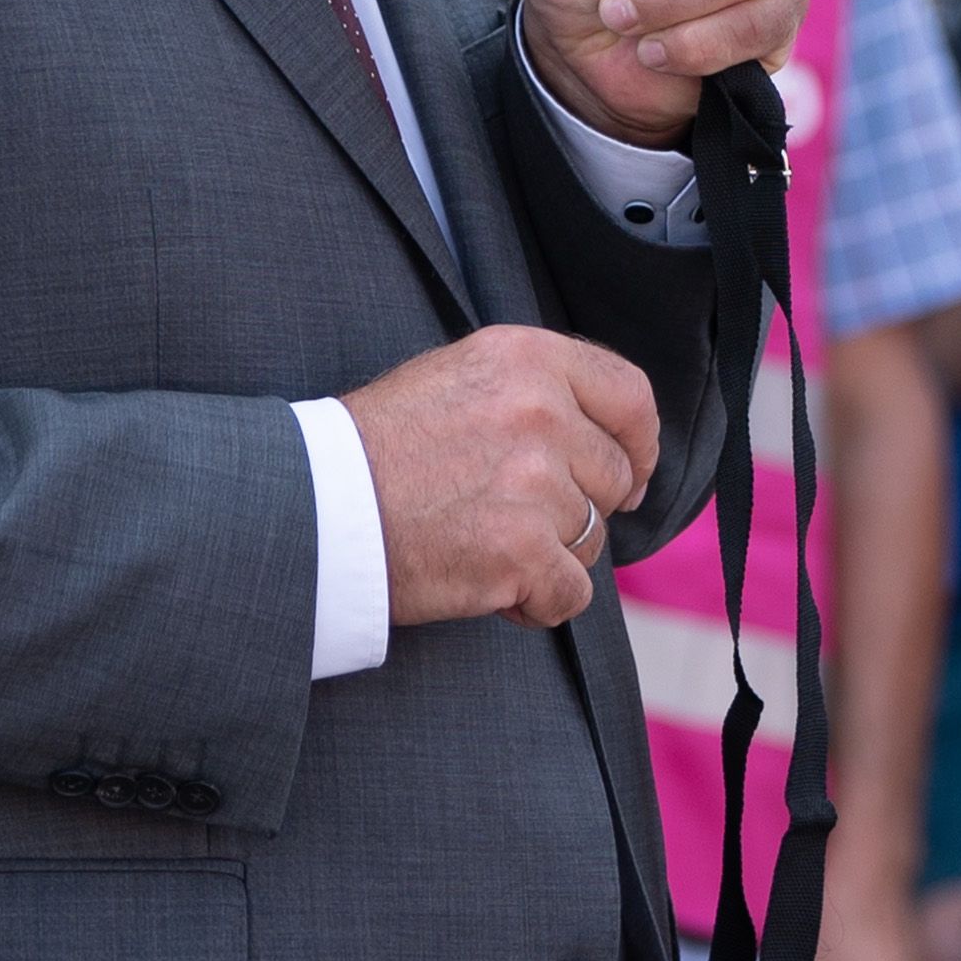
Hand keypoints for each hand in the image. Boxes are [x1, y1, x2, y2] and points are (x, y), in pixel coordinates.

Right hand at [343, 325, 661, 629]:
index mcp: (527, 358)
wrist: (318, 507)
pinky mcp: (520, 551)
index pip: (631, 396)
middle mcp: (540, 411)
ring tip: (486, 544)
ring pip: (593, 538)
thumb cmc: (379, 448)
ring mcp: (534, 483)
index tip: (634, 471)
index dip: (642, 443)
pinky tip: (492, 586)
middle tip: (519, 517)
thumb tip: (609, 436)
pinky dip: (536, 602)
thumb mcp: (460, 378)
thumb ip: (537, 391)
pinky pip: (571, 593)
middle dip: (580, 506)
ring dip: (551, 554)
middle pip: (615, 476)